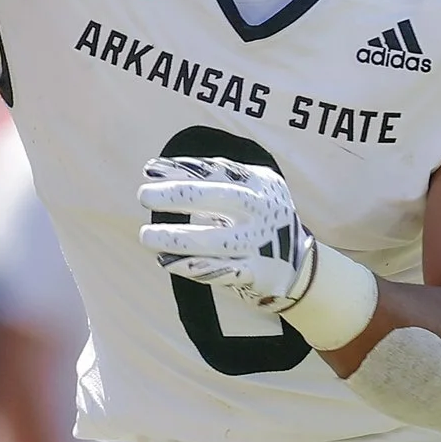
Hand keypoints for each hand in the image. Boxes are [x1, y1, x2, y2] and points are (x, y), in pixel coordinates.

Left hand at [136, 156, 313, 314]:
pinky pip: (221, 270)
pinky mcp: (258, 272)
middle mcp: (263, 209)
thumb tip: (154, 168)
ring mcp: (262, 242)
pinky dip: (192, 266)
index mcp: (260, 182)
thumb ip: (206, 177)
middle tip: (144, 196)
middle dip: (180, 195)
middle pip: (221, 197)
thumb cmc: (254, 216)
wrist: (297, 263)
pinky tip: (166, 260)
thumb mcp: (243, 189)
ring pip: (218, 239)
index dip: (183, 169)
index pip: (218, 170)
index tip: (149, 171)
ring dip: (178, 238)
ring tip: (146, 236)